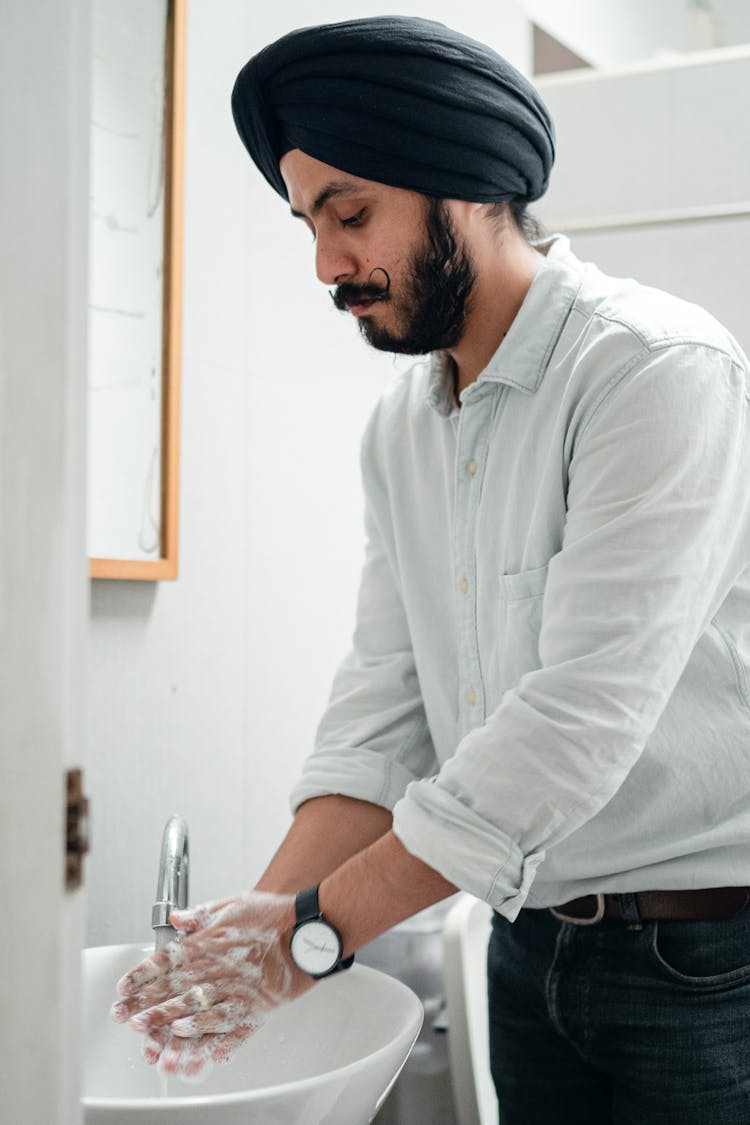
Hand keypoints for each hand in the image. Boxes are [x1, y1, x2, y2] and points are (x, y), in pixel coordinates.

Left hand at [110, 891, 311, 1077]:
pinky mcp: (254, 1005)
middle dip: (145, 1001)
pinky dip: (205, 1030)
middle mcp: (219, 965)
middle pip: (174, 986)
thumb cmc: (274, 915)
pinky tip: (187, 1035)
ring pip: (194, 1006)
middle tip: (122, 1014)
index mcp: (212, 939)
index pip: (168, 958)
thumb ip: (203, 914)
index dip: (143, 973)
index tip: (124, 985)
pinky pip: (225, 1022)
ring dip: (166, 1018)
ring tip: (144, 1029)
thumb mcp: (235, 903)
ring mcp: (236, 988)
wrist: (309, 930)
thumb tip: (176, 919)